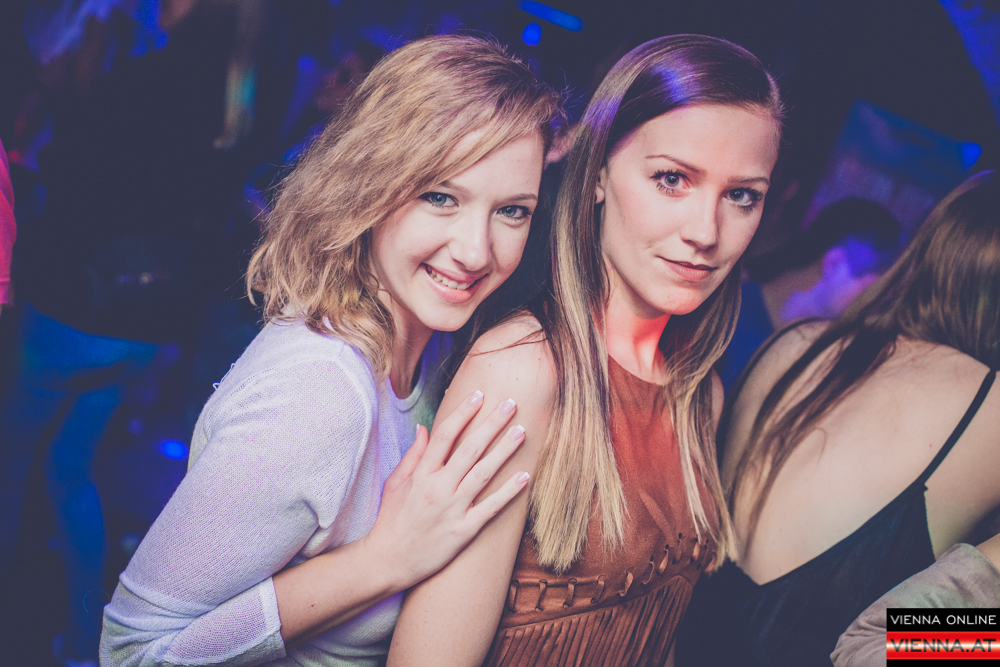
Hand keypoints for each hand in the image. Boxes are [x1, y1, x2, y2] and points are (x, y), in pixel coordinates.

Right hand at [363, 390, 528, 587]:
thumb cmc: (392, 520)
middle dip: (492, 424)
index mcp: (421, 474)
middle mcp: (438, 488)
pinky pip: (490, 508)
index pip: (445, 435)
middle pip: (469, 448)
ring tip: (522, 431)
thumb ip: (412, 455)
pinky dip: (508, 492)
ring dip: (504, 451)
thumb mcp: (395, 483)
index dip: (463, 412)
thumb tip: (424, 427)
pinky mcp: (463, 531)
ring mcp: (452, 509)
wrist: (388, 561)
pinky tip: (525, 476)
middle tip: (511, 404)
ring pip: (483, 473)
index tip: (479, 394)